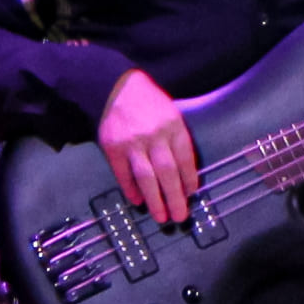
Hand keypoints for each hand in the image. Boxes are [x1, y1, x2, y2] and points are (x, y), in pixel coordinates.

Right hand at [93, 68, 197, 221]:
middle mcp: (154, 136)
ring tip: (162, 217)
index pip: (185, 158)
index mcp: (173, 126)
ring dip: (155, 200)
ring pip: (146, 177)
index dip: (189, 179)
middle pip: (168, 172)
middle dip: (175, 197)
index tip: (191, 194)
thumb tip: (186, 173)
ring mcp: (132, 142)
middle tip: (180, 216)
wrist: (117, 87)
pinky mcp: (112, 147)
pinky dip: (131, 189)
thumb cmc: (150, 103)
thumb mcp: (172, 114)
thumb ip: (178, 139)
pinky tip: (138, 201)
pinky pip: (123, 174)